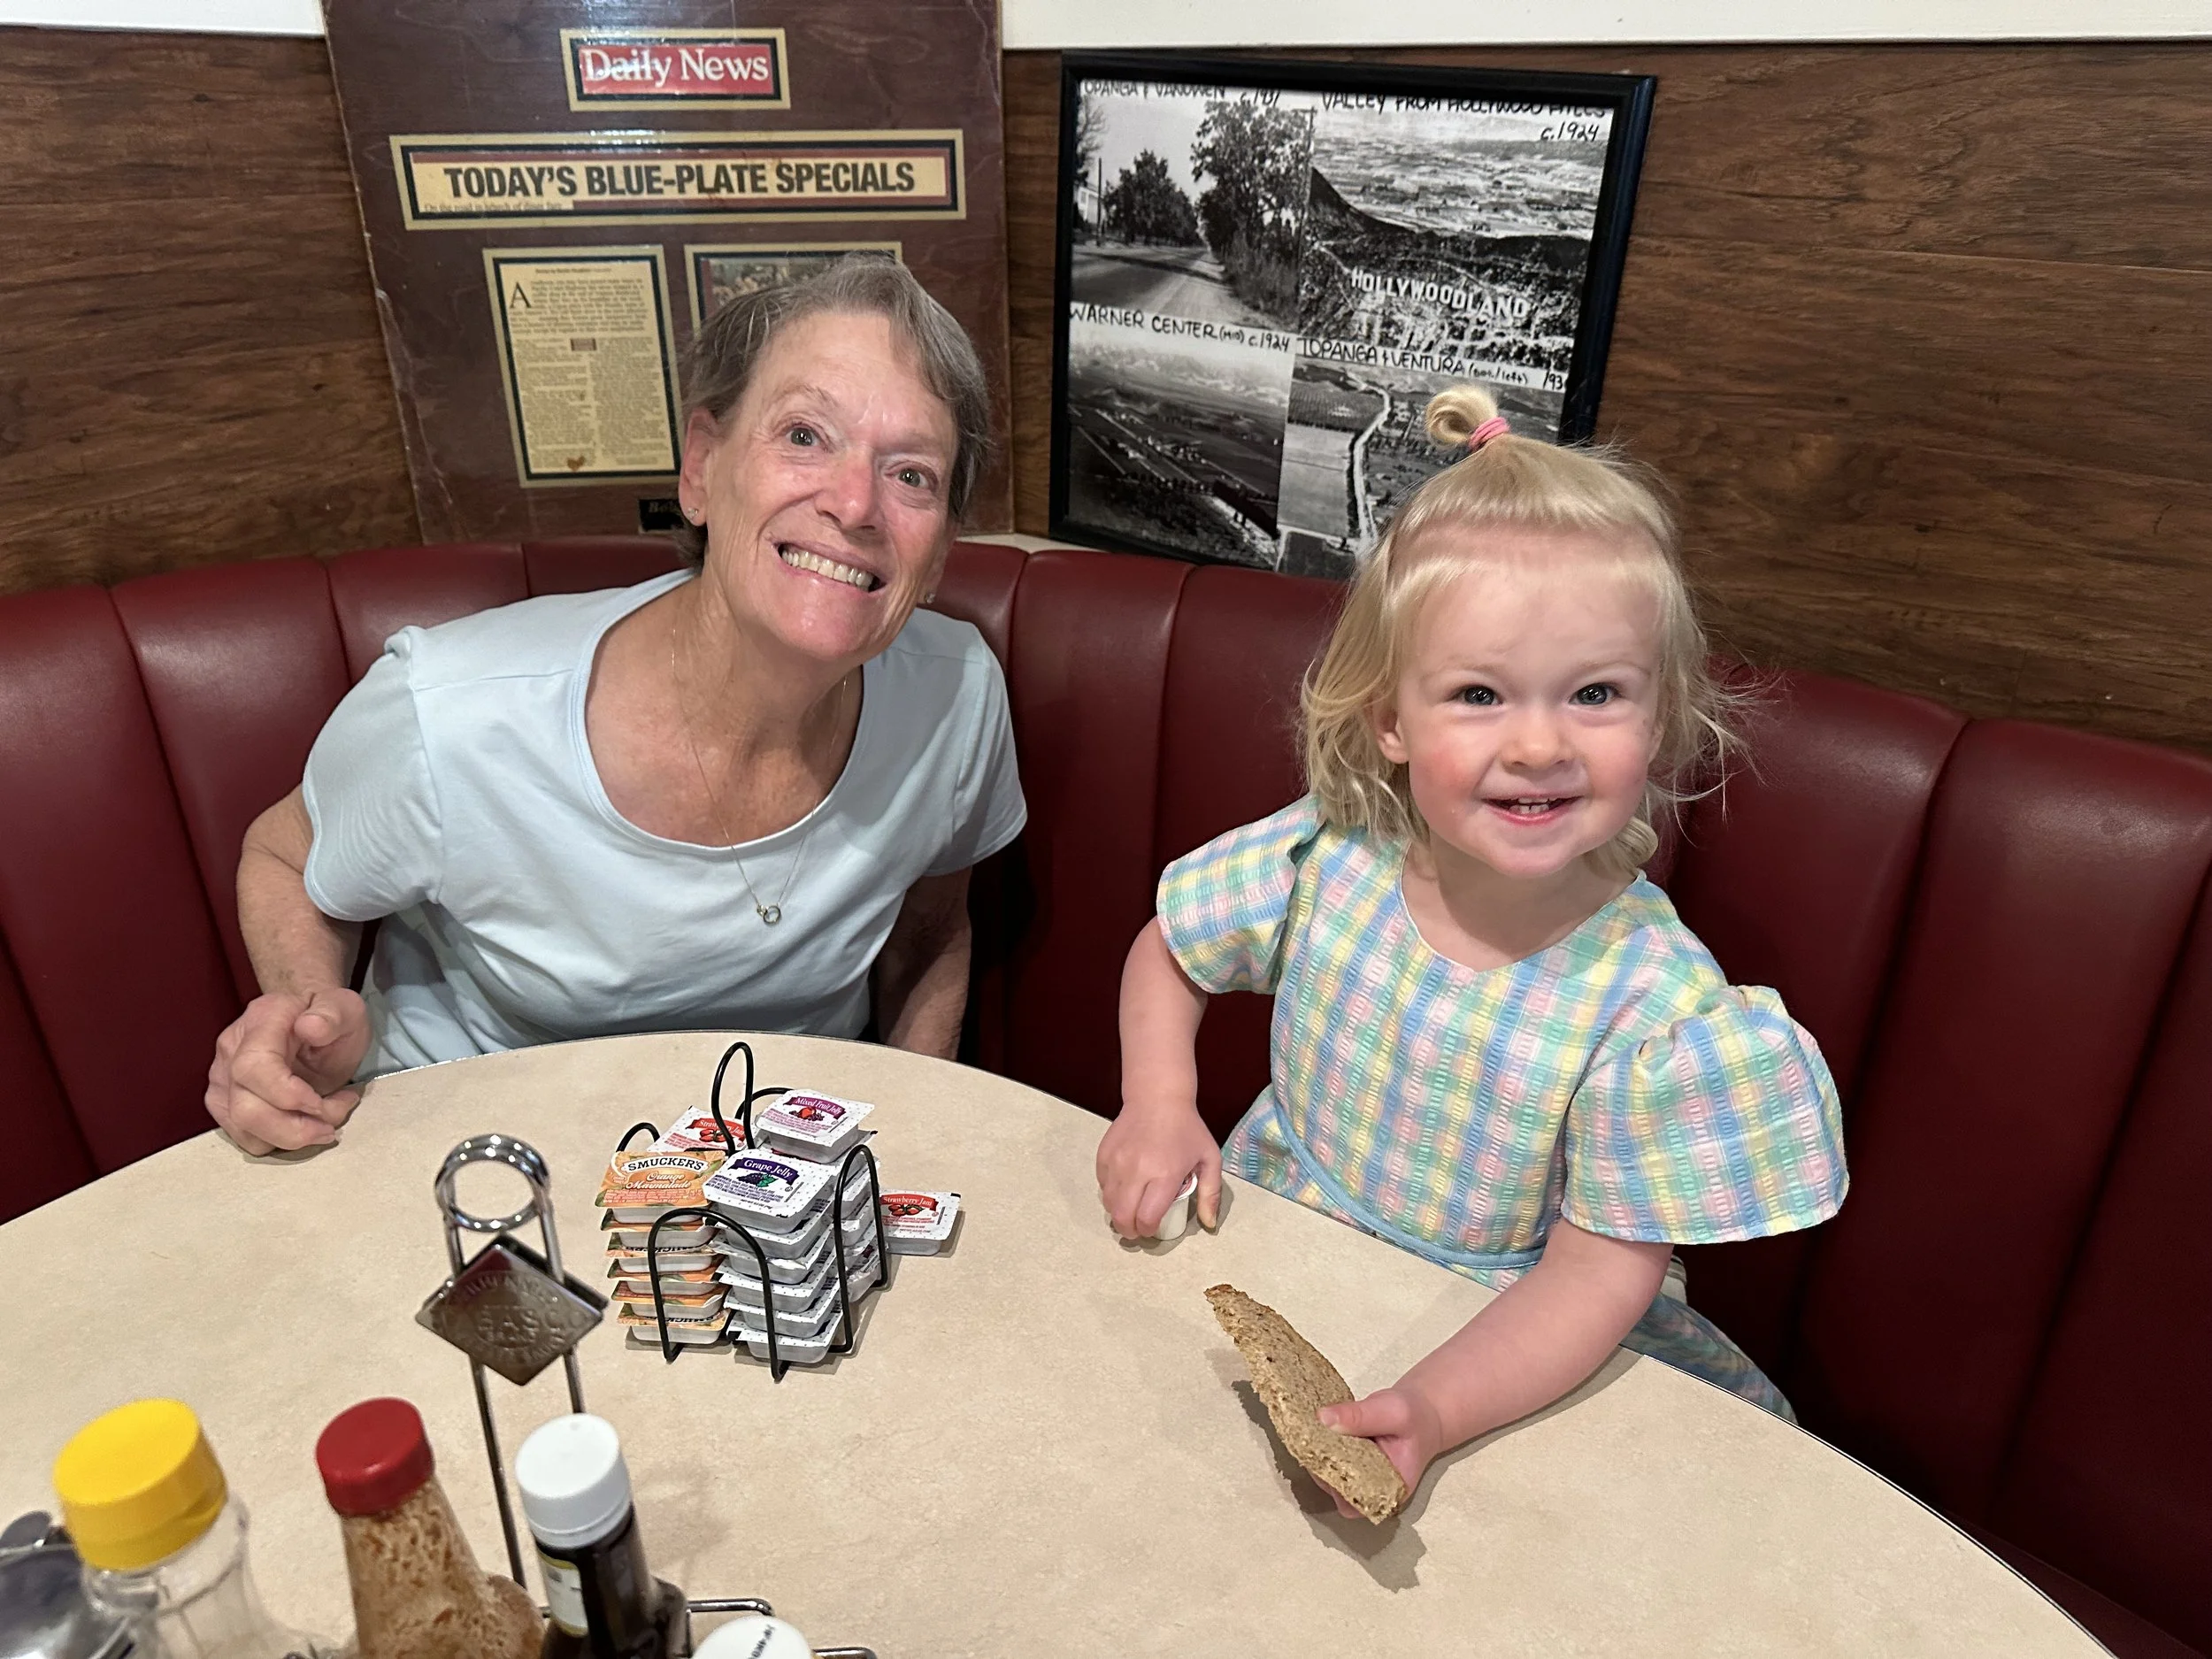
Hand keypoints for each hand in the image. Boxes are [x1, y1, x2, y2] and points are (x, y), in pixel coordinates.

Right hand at [205, 987, 369, 1154]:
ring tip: (325, 1123)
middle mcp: (232, 1050)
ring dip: (289, 1138)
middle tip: (331, 1126)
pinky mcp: (224, 1101)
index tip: (322, 1104)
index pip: (254, 1067)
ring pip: (242, 1127)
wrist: (310, 1018)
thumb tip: (311, 1026)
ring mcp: (222, 1078)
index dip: (288, 1096)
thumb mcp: (345, 1007)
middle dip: (293, 1128)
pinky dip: (278, 1140)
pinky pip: (245, 1136)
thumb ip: (333, 1014)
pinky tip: (304, 1123)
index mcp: (261, 1021)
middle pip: (244, 1108)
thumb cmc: (328, 1016)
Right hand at [1096, 1099, 1220, 1238]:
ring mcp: (1116, 1163)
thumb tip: (1209, 1224)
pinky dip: (1111, 1193)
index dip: (1149, 1231)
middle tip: (1138, 1228)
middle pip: (1122, 1217)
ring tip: (1131, 1208)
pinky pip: (1102, 1186)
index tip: (1154, 1228)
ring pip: (1108, 1204)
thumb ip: (1211, 1194)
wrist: (1157, 1097)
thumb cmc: (1186, 1129)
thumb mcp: (1209, 1159)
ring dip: (1119, 1213)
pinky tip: (1125, 1187)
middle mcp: (1137, 1171)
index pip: (1147, 1218)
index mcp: (1165, 1174)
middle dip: (1130, 1230)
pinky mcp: (1104, 1155)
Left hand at [1315, 1385, 1445, 1520]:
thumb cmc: (1414, 1417)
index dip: (1332, 1484)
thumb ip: (1361, 1416)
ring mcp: (1359, 1479)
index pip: (1352, 1503)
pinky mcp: (1350, 1464)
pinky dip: (1321, 1448)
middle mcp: (1372, 1491)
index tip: (1322, 1454)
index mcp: (1389, 1491)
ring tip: (1315, 1431)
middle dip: (1321, 1466)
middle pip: (1336, 1491)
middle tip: (1313, 1438)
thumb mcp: (1393, 1412)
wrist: (1423, 1412)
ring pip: (1329, 1477)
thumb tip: (1322, 1419)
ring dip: (1318, 1457)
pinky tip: (1321, 1430)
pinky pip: (1330, 1462)